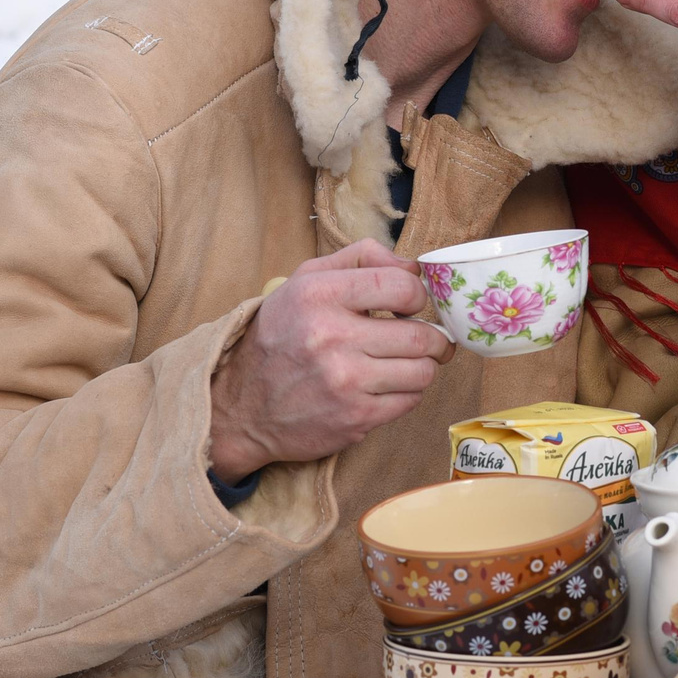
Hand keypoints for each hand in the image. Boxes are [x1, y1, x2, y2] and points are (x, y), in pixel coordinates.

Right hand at [208, 239, 453, 479]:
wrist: (242, 406)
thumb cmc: (281, 336)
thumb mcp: (305, 281)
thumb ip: (361, 258)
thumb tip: (414, 267)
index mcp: (319, 295)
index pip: (402, 287)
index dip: (418, 296)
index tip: (411, 305)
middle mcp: (331, 337)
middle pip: (421, 335)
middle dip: (434, 338)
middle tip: (431, 339)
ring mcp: (344, 382)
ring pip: (423, 371)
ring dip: (423, 366)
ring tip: (408, 362)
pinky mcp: (354, 418)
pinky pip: (410, 401)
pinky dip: (407, 393)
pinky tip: (387, 385)